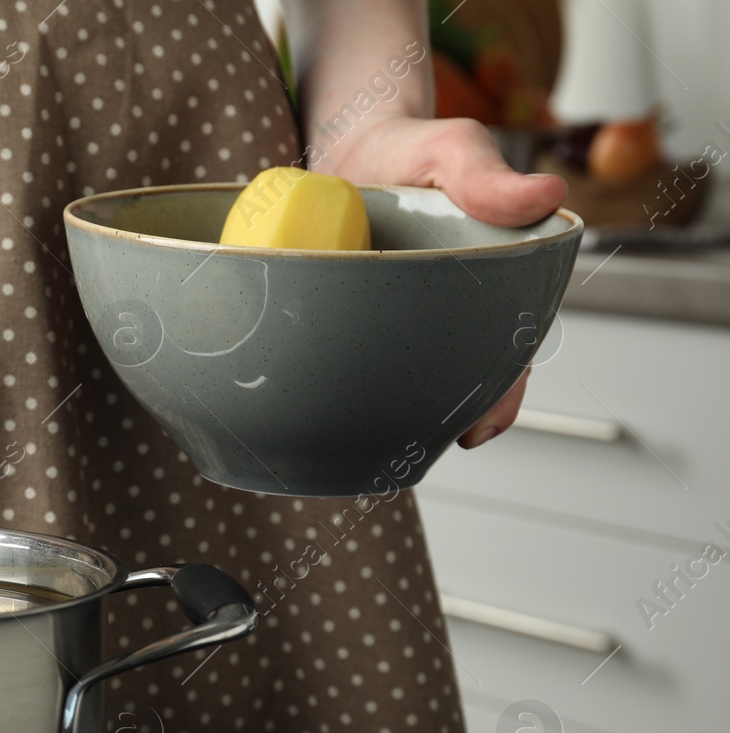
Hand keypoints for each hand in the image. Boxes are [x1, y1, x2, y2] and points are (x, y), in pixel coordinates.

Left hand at [316, 115, 567, 448]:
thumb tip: (545, 194)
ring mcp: (398, 320)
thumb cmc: (411, 148)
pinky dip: (349, 385)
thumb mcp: (452, 148)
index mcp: (490, 284)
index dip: (500, 395)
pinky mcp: (353, 318)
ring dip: (398, 412)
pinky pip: (357, 358)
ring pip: (406, 378)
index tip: (481, 427)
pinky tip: (330, 412)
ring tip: (376, 445)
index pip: (506, 351)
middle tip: (417, 445)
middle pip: (457, 376)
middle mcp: (448, 311)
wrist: (350, 144)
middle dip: (446, 415)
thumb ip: (485, 175)